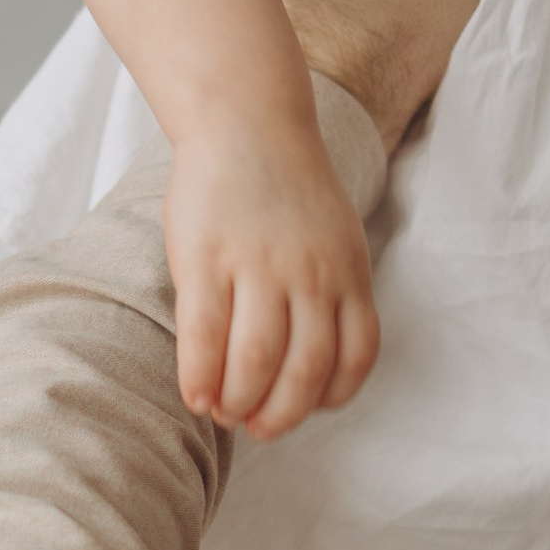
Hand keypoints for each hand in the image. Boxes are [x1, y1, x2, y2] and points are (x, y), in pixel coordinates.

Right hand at [167, 125, 379, 435]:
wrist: (246, 122)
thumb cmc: (288, 190)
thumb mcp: (335, 238)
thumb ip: (331, 293)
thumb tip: (311, 364)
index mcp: (348, 272)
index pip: (356, 356)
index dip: (329, 396)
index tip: (305, 409)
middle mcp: (311, 274)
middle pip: (305, 370)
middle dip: (281, 414)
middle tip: (258, 427)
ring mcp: (259, 266)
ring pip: (256, 360)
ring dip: (239, 400)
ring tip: (224, 411)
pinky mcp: (207, 259)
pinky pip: (205, 335)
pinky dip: (200, 376)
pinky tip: (194, 395)